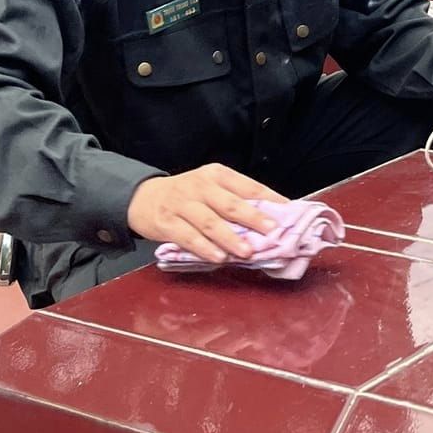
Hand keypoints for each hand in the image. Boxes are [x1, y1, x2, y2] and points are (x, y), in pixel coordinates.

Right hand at [127, 164, 288, 264]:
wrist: (143, 197)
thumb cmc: (187, 196)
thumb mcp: (211, 188)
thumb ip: (236, 201)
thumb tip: (271, 220)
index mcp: (217, 174)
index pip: (248, 186)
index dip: (270, 200)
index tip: (289, 213)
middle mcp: (200, 186)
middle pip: (230, 204)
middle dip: (253, 218)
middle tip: (272, 231)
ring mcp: (182, 204)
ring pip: (210, 222)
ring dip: (230, 238)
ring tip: (247, 251)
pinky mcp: (167, 222)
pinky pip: (188, 237)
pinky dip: (204, 248)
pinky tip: (218, 257)